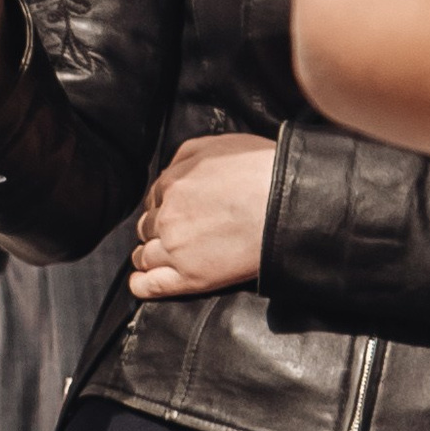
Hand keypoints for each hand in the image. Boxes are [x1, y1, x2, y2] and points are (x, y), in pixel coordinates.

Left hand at [127, 133, 277, 298]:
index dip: (166, 206)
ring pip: (146, 255)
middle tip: (177, 233)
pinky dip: (141, 285)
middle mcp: (167, 216)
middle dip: (158, 230)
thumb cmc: (261, 170)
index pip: (156, 198)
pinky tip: (141, 283)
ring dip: (150, 255)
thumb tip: (170, 170)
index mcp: (172, 183)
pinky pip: (152, 285)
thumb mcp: (218, 145)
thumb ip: (186, 156)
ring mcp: (175, 248)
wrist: (288, 204)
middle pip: (149, 227)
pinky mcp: (190, 277)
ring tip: (160, 258)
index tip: (178, 212)